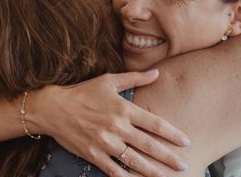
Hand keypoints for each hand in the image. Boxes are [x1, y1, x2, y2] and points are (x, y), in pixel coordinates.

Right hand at [31, 69, 189, 176]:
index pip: (154, 123)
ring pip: (134, 161)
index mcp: (123, 109)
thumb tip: (157, 73)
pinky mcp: (93, 154)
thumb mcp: (109, 80)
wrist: (54, 108)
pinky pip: (113, 170)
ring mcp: (105, 143)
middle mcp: (117, 127)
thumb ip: (135, 78)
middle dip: (168, 156)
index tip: (185, 141)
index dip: (172, 133)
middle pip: (148, 145)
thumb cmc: (83, 92)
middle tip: (184, 165)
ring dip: (152, 171)